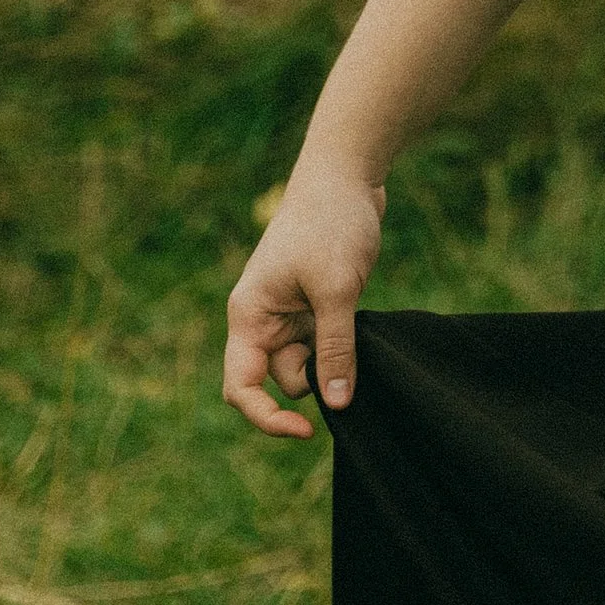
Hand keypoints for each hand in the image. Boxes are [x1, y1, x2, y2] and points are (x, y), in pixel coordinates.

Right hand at [222, 156, 385, 438]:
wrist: (347, 174)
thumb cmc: (332, 224)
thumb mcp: (336, 290)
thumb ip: (335, 348)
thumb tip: (337, 404)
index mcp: (249, 316)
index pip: (241, 388)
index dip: (265, 418)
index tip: (305, 430)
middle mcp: (262, 319)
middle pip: (278, 380)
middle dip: (311, 383)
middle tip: (348, 363)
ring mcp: (289, 313)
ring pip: (305, 364)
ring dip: (332, 362)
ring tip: (356, 328)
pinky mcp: (314, 305)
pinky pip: (322, 344)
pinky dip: (341, 347)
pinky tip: (363, 330)